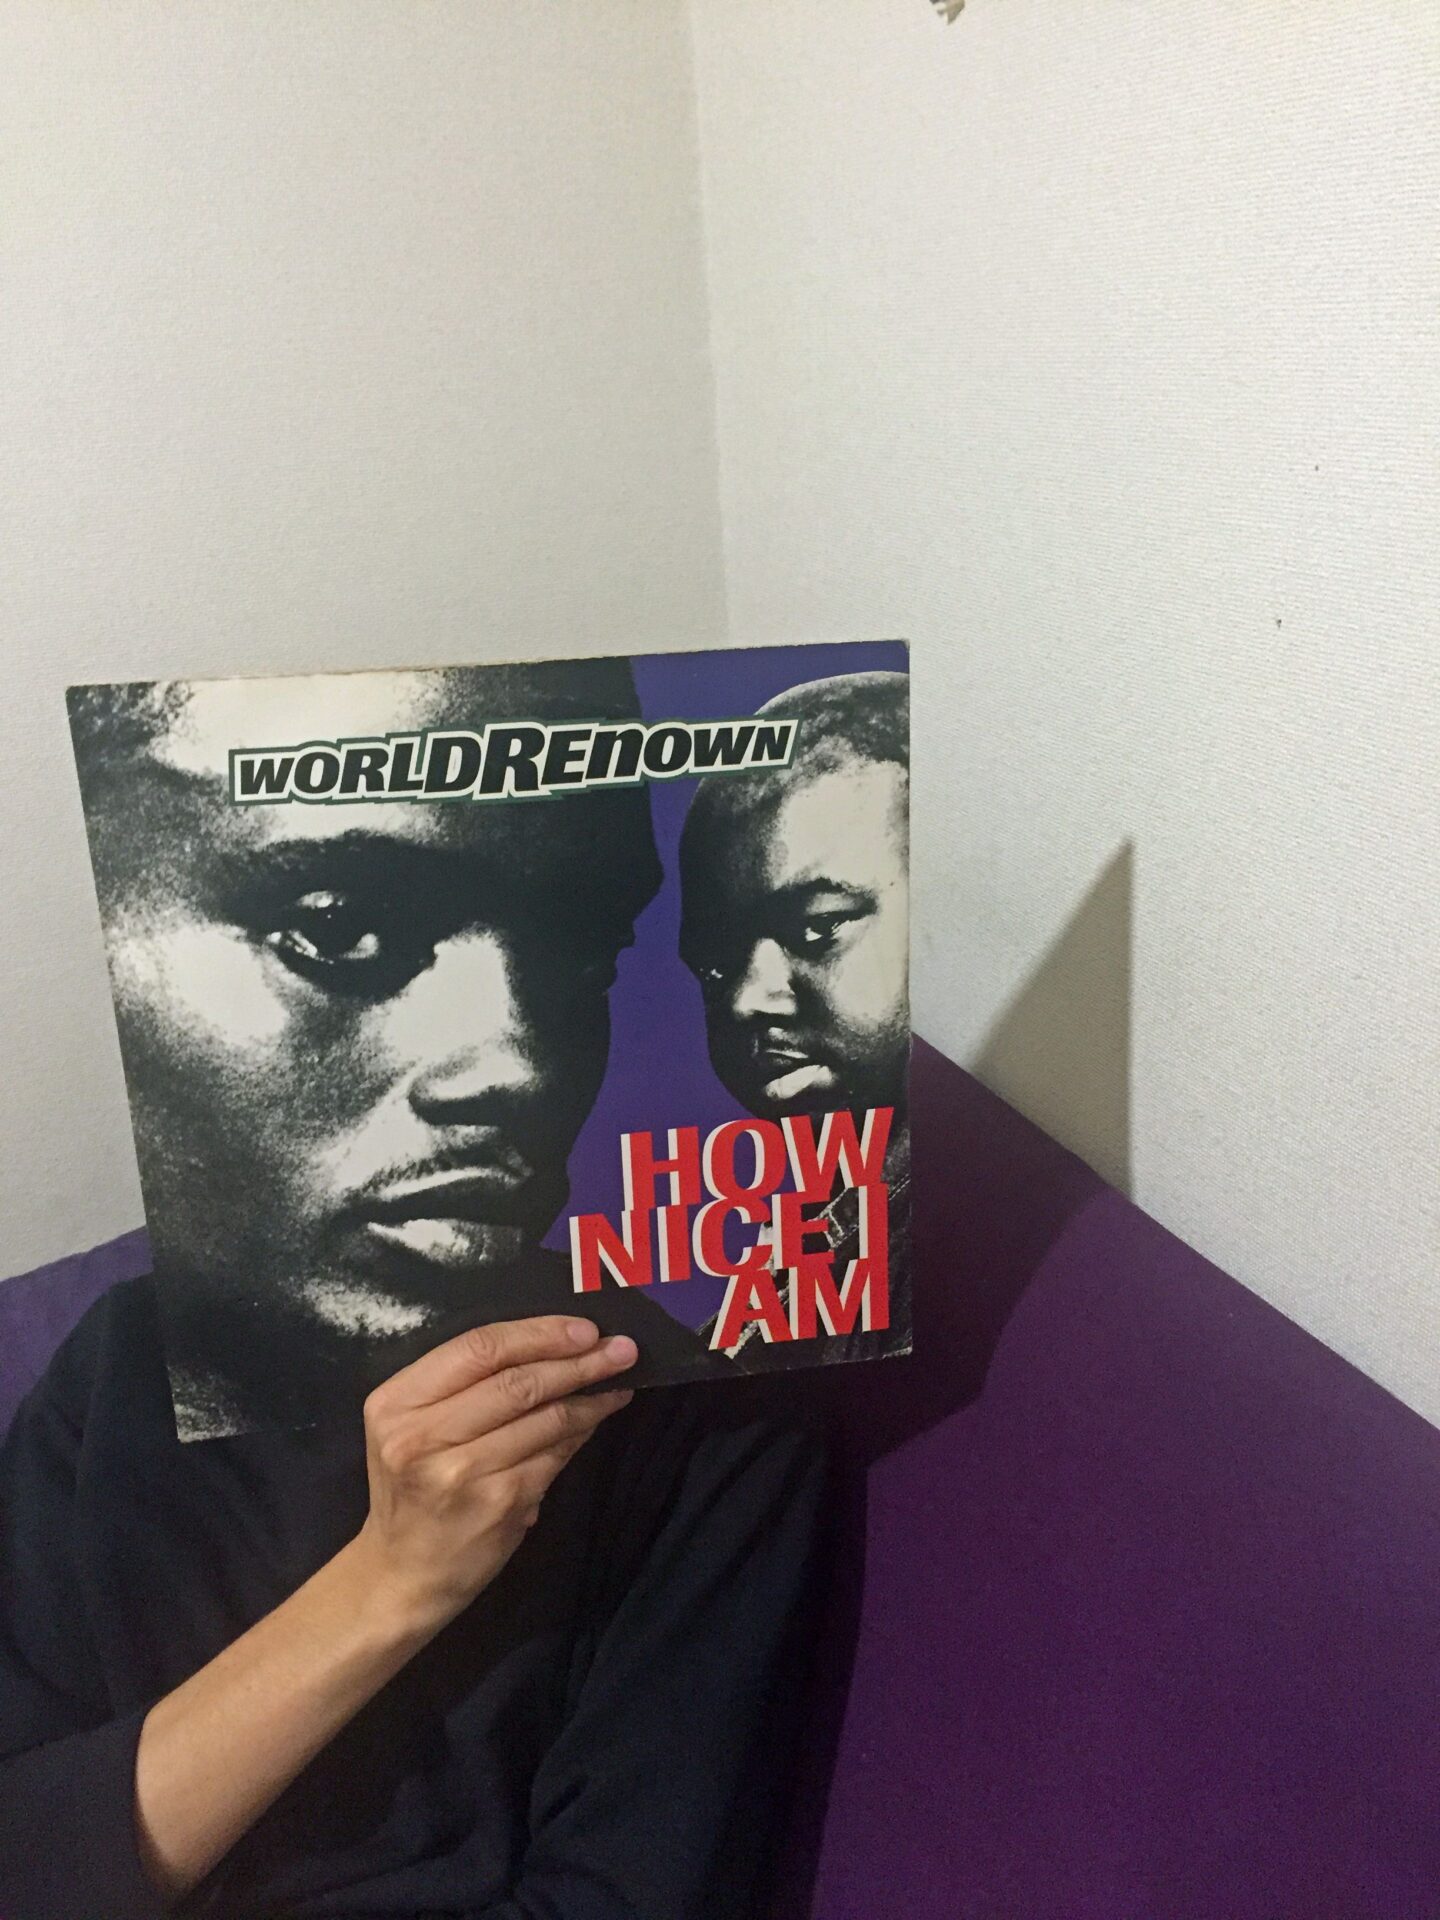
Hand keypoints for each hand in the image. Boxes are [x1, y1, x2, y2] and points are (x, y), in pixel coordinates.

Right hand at [353, 1315, 636, 1634]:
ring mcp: (462, 1473)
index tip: (583, 1328)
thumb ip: (465, 1387)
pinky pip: (553, 1455)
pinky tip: (597, 1418)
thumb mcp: (414, 1428)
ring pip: (544, 1418)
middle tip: (621, 1348)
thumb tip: (553, 1346)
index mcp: (397, 1403)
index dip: (538, 1334)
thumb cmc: (414, 1488)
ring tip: (619, 1381)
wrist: (403, 1574)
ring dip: (590, 1396)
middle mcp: (422, 1436)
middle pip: (516, 1381)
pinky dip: (581, 1431)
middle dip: (577, 1361)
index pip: (478, 1348)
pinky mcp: (499, 1503)